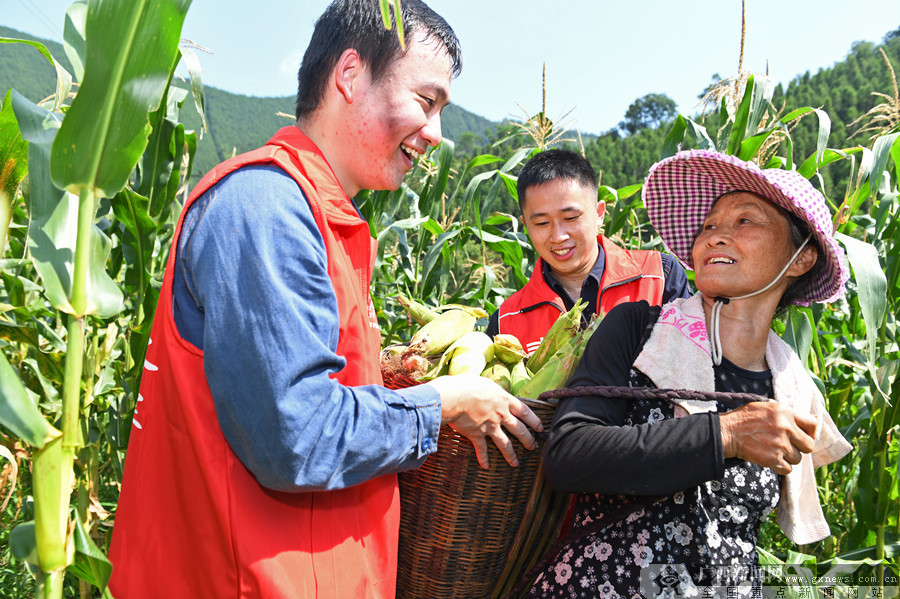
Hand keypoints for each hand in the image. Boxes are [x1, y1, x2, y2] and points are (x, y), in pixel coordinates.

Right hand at [426, 374, 543, 468]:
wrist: (455, 397)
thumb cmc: (467, 385)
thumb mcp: (485, 382)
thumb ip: (492, 390)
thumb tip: (491, 390)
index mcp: (504, 400)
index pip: (525, 411)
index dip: (534, 420)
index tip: (540, 427)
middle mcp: (501, 415)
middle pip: (519, 429)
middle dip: (528, 439)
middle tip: (533, 447)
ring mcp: (490, 426)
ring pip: (505, 443)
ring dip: (511, 455)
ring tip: (515, 463)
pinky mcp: (477, 434)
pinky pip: (482, 449)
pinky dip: (484, 458)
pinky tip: (486, 466)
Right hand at [719, 401, 816, 474]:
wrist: (727, 432)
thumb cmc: (744, 419)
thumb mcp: (765, 407)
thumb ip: (785, 413)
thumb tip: (803, 422)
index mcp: (785, 412)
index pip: (813, 424)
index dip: (811, 432)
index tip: (804, 436)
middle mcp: (786, 428)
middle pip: (809, 446)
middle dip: (800, 448)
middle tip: (789, 446)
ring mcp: (780, 445)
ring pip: (798, 459)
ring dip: (788, 457)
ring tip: (775, 451)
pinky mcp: (773, 459)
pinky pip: (788, 469)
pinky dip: (781, 467)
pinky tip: (771, 459)